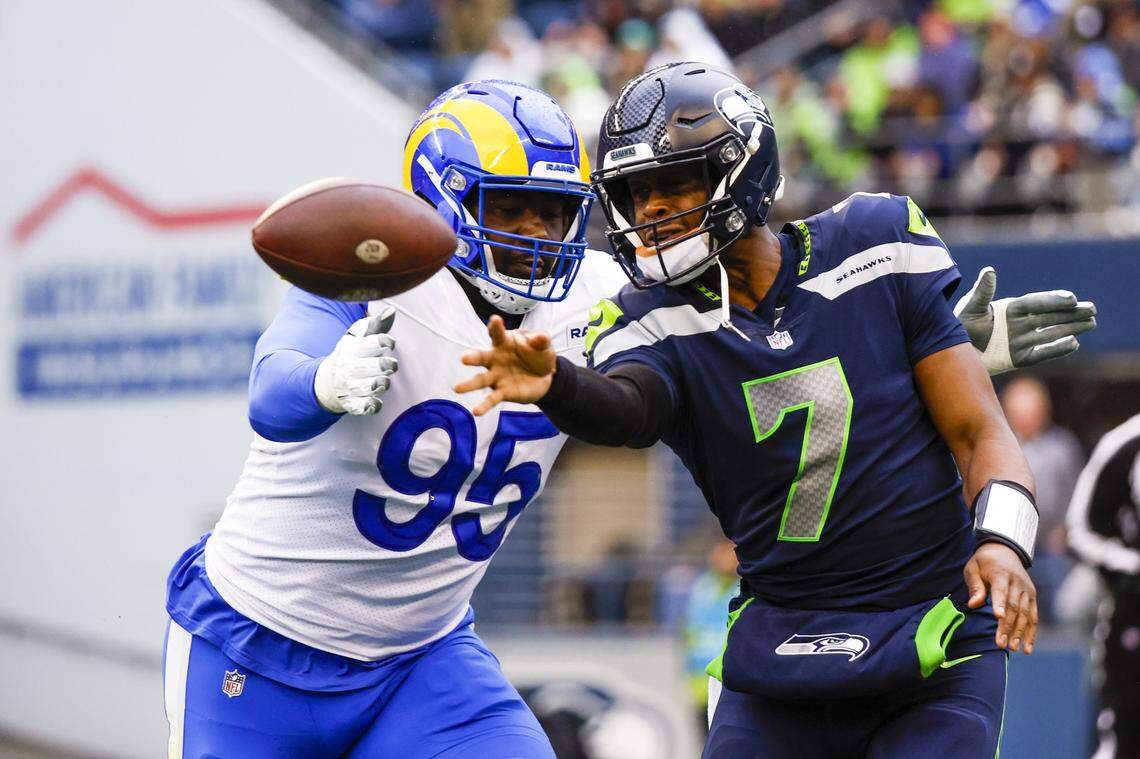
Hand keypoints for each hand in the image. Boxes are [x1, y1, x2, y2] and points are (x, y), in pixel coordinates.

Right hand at [314, 307, 397, 414]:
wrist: (328, 382)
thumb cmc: (351, 356)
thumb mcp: (359, 339)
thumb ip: (376, 326)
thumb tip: (391, 310)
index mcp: (351, 349)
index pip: (365, 344)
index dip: (381, 342)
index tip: (390, 343)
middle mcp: (348, 368)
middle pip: (365, 367)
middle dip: (381, 365)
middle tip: (391, 364)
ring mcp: (349, 387)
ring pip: (364, 387)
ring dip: (377, 384)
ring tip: (383, 381)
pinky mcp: (352, 404)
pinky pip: (360, 407)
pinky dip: (368, 406)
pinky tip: (376, 403)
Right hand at [454, 315, 555, 415]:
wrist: (545, 375)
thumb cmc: (538, 354)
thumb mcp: (544, 345)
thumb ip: (541, 340)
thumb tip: (541, 337)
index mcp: (504, 343)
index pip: (497, 333)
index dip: (496, 327)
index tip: (495, 320)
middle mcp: (495, 359)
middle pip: (481, 357)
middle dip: (472, 357)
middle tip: (463, 358)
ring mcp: (497, 376)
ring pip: (481, 380)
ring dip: (469, 384)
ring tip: (457, 388)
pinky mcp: (502, 392)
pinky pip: (492, 399)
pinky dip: (484, 406)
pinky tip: (475, 412)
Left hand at [954, 266, 1095, 374]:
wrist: (953, 351)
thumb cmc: (959, 325)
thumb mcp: (970, 307)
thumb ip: (982, 292)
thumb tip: (989, 271)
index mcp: (1010, 308)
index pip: (1036, 303)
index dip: (1053, 300)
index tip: (1071, 298)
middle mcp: (1019, 324)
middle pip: (1050, 317)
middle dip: (1071, 313)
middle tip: (1092, 308)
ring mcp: (1021, 341)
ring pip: (1051, 332)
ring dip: (1071, 328)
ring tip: (1091, 322)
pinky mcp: (1019, 358)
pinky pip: (1042, 353)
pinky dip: (1057, 348)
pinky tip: (1074, 342)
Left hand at [964, 542, 1038, 652]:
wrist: (1005, 550)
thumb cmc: (984, 562)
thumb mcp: (973, 568)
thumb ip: (975, 586)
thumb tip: (973, 605)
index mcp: (1001, 574)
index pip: (1001, 590)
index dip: (1000, 604)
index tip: (997, 617)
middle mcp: (1018, 583)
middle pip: (1014, 607)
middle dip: (1007, 626)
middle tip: (1001, 644)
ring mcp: (1027, 590)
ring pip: (1026, 614)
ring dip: (1020, 632)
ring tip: (1014, 648)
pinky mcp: (1032, 596)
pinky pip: (1034, 616)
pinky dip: (1031, 632)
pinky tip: (1027, 647)